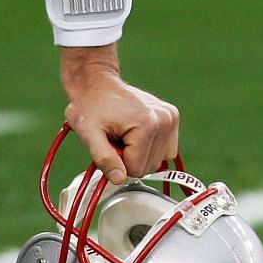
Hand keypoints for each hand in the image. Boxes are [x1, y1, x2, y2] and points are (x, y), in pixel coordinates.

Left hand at [61, 48, 179, 183]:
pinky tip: (136, 133)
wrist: (97, 83)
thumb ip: (104, 158)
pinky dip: (150, 147)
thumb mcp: (89, 135)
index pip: (136, 169)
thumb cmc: (90, 107)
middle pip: (149, 166)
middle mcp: (164, 120)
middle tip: (116, 138)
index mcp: (147, 125)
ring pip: (159, 160)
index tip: (110, 143)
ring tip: (125, 134)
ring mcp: (170, 117)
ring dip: (140, 153)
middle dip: (130, 157)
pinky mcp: (172, 116)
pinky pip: (166, 149)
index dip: (119, 162)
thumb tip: (119, 179)